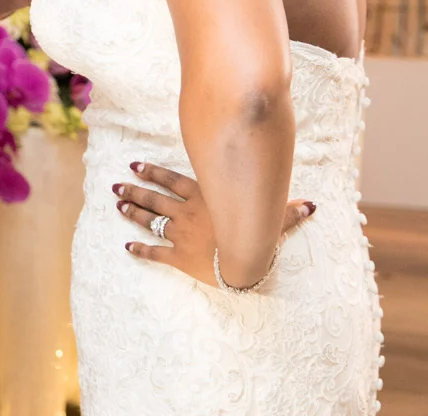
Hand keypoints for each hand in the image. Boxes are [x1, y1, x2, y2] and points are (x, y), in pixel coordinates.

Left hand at [115, 161, 314, 286]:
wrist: (243, 262)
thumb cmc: (257, 236)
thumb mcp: (273, 217)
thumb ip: (289, 211)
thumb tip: (312, 206)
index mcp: (203, 199)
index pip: (171, 181)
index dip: (152, 172)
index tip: (135, 165)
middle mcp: (187, 213)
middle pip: (154, 198)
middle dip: (133, 191)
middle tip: (115, 185)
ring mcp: (180, 234)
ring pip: (150, 219)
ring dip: (132, 212)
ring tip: (116, 205)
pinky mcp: (178, 257)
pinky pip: (155, 253)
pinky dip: (140, 250)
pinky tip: (127, 247)